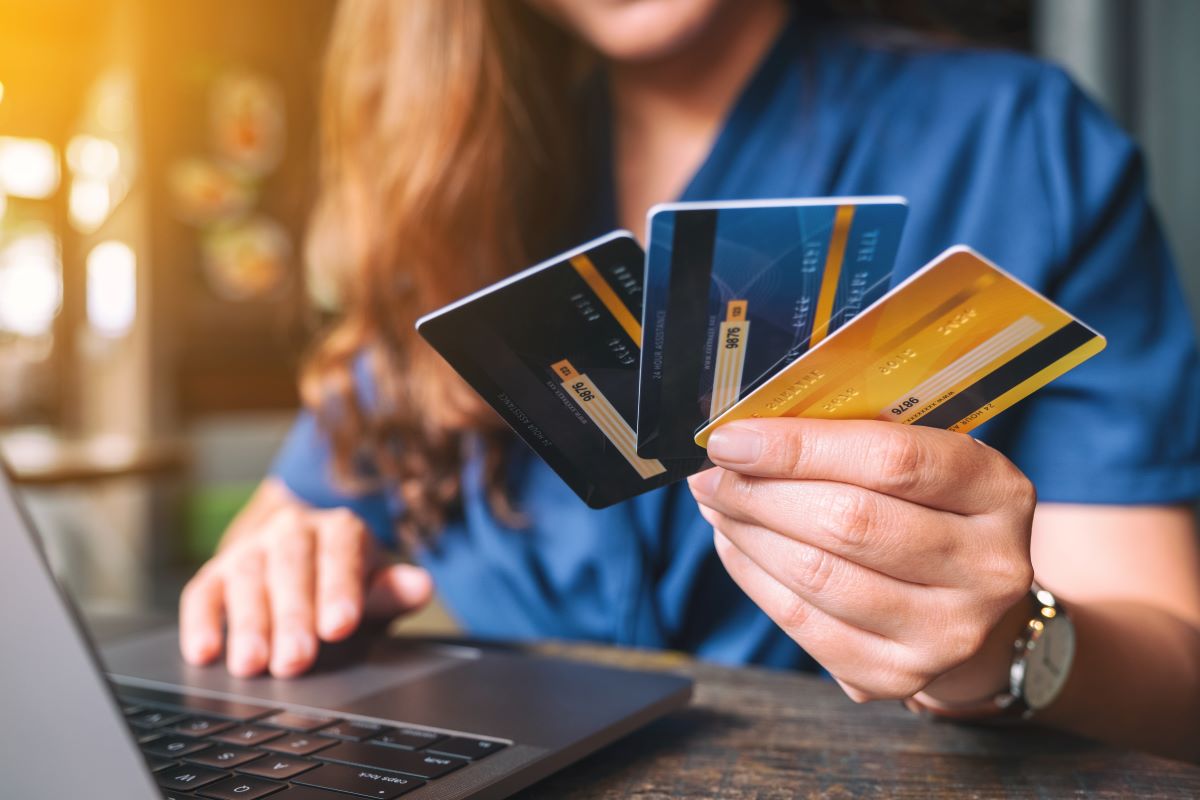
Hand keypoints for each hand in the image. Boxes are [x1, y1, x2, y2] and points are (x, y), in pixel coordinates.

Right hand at [180, 506, 432, 677]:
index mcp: (340, 529)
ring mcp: (250, 550)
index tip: (340, 626)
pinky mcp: (214, 573)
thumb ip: (392, 592)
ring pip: (245, 578)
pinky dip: (201, 623)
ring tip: (252, 665)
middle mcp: (292, 531)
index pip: (340, 552)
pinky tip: (204, 652)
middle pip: (290, 567)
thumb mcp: (374, 589)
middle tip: (295, 661)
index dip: (339, 588)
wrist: (301, 561)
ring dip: (247, 624)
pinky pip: (203, 594)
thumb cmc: (344, 585)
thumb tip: (421, 586)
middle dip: (291, 616)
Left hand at [689, 418, 1035, 701]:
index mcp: (997, 491)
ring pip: (818, 576)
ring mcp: (947, 632)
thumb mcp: (920, 460)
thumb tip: (747, 434)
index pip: (891, 460)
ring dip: (748, 534)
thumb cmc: (927, 511)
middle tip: (712, 473)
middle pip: (849, 522)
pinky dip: (754, 578)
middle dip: (760, 493)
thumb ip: (852, 439)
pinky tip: (734, 546)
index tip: (731, 439)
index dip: (798, 447)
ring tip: (717, 504)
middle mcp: (988, 567)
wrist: (968, 605)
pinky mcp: (897, 676)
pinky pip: (803, 625)